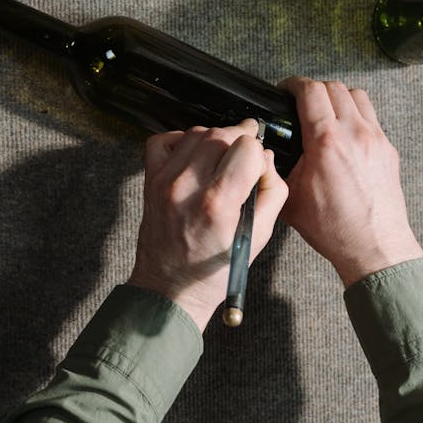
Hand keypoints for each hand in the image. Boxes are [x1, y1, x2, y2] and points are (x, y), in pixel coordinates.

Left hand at [127, 119, 287, 330]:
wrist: (170, 288)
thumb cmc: (213, 271)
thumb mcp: (259, 237)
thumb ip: (272, 192)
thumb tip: (266, 159)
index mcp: (217, 203)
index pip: (246, 148)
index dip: (257, 153)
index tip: (257, 167)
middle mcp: (187, 187)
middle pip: (221, 134)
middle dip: (239, 141)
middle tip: (245, 158)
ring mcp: (164, 181)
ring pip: (195, 133)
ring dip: (214, 140)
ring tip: (221, 161)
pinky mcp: (150, 181)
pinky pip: (163, 140)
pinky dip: (181, 140)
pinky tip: (193, 157)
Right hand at [278, 77, 422, 286]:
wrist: (374, 246)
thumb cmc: (335, 228)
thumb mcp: (291, 197)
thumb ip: (277, 168)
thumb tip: (267, 154)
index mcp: (327, 142)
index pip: (310, 91)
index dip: (292, 84)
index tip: (284, 90)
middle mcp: (355, 133)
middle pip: (334, 87)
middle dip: (313, 89)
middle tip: (299, 101)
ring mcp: (376, 139)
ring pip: (357, 95)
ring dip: (337, 97)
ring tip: (324, 112)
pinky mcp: (388, 149)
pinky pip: (371, 117)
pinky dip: (355, 115)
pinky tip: (344, 133)